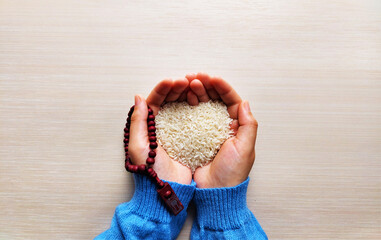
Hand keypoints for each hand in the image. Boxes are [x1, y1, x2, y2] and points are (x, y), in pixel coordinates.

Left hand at [128, 78, 192, 184]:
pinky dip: (195, 108)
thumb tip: (139, 97)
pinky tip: (199, 101)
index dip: (163, 90)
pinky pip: (191, 119)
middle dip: (176, 89)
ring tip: (193, 86)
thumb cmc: (149, 171)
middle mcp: (160, 127)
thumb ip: (138, 122)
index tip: (172, 81)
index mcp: (147, 127)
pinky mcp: (187, 138)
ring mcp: (175, 132)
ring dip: (186, 95)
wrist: (166, 190)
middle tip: (185, 81)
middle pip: (168, 102)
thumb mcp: (138, 146)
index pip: (154, 102)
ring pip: (180, 107)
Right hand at [185, 73, 257, 187]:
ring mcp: (207, 130)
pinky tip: (182, 98)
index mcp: (237, 126)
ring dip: (195, 92)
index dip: (222, 87)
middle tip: (195, 77)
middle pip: (215, 99)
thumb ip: (248, 125)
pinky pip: (191, 116)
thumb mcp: (245, 148)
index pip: (231, 100)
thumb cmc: (232, 173)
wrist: (214, 192)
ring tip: (187, 83)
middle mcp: (223, 126)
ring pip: (202, 105)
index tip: (212, 78)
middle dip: (206, 85)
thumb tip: (245, 102)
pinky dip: (186, 106)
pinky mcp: (194, 136)